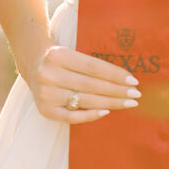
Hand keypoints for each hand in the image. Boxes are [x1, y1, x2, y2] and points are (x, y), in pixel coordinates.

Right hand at [25, 45, 141, 123]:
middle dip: (117, 91)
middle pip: (91, 85)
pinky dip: (90, 115)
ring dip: (110, 103)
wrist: (32, 62)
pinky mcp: (44, 110)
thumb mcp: (72, 51)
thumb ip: (91, 64)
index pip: (93, 67)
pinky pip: (72, 117)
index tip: (133, 80)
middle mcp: (50, 74)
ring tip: (127, 103)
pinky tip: (106, 111)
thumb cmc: (60, 56)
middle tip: (136, 95)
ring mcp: (46, 94)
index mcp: (59, 55)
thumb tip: (123, 78)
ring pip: (84, 101)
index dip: (115, 74)